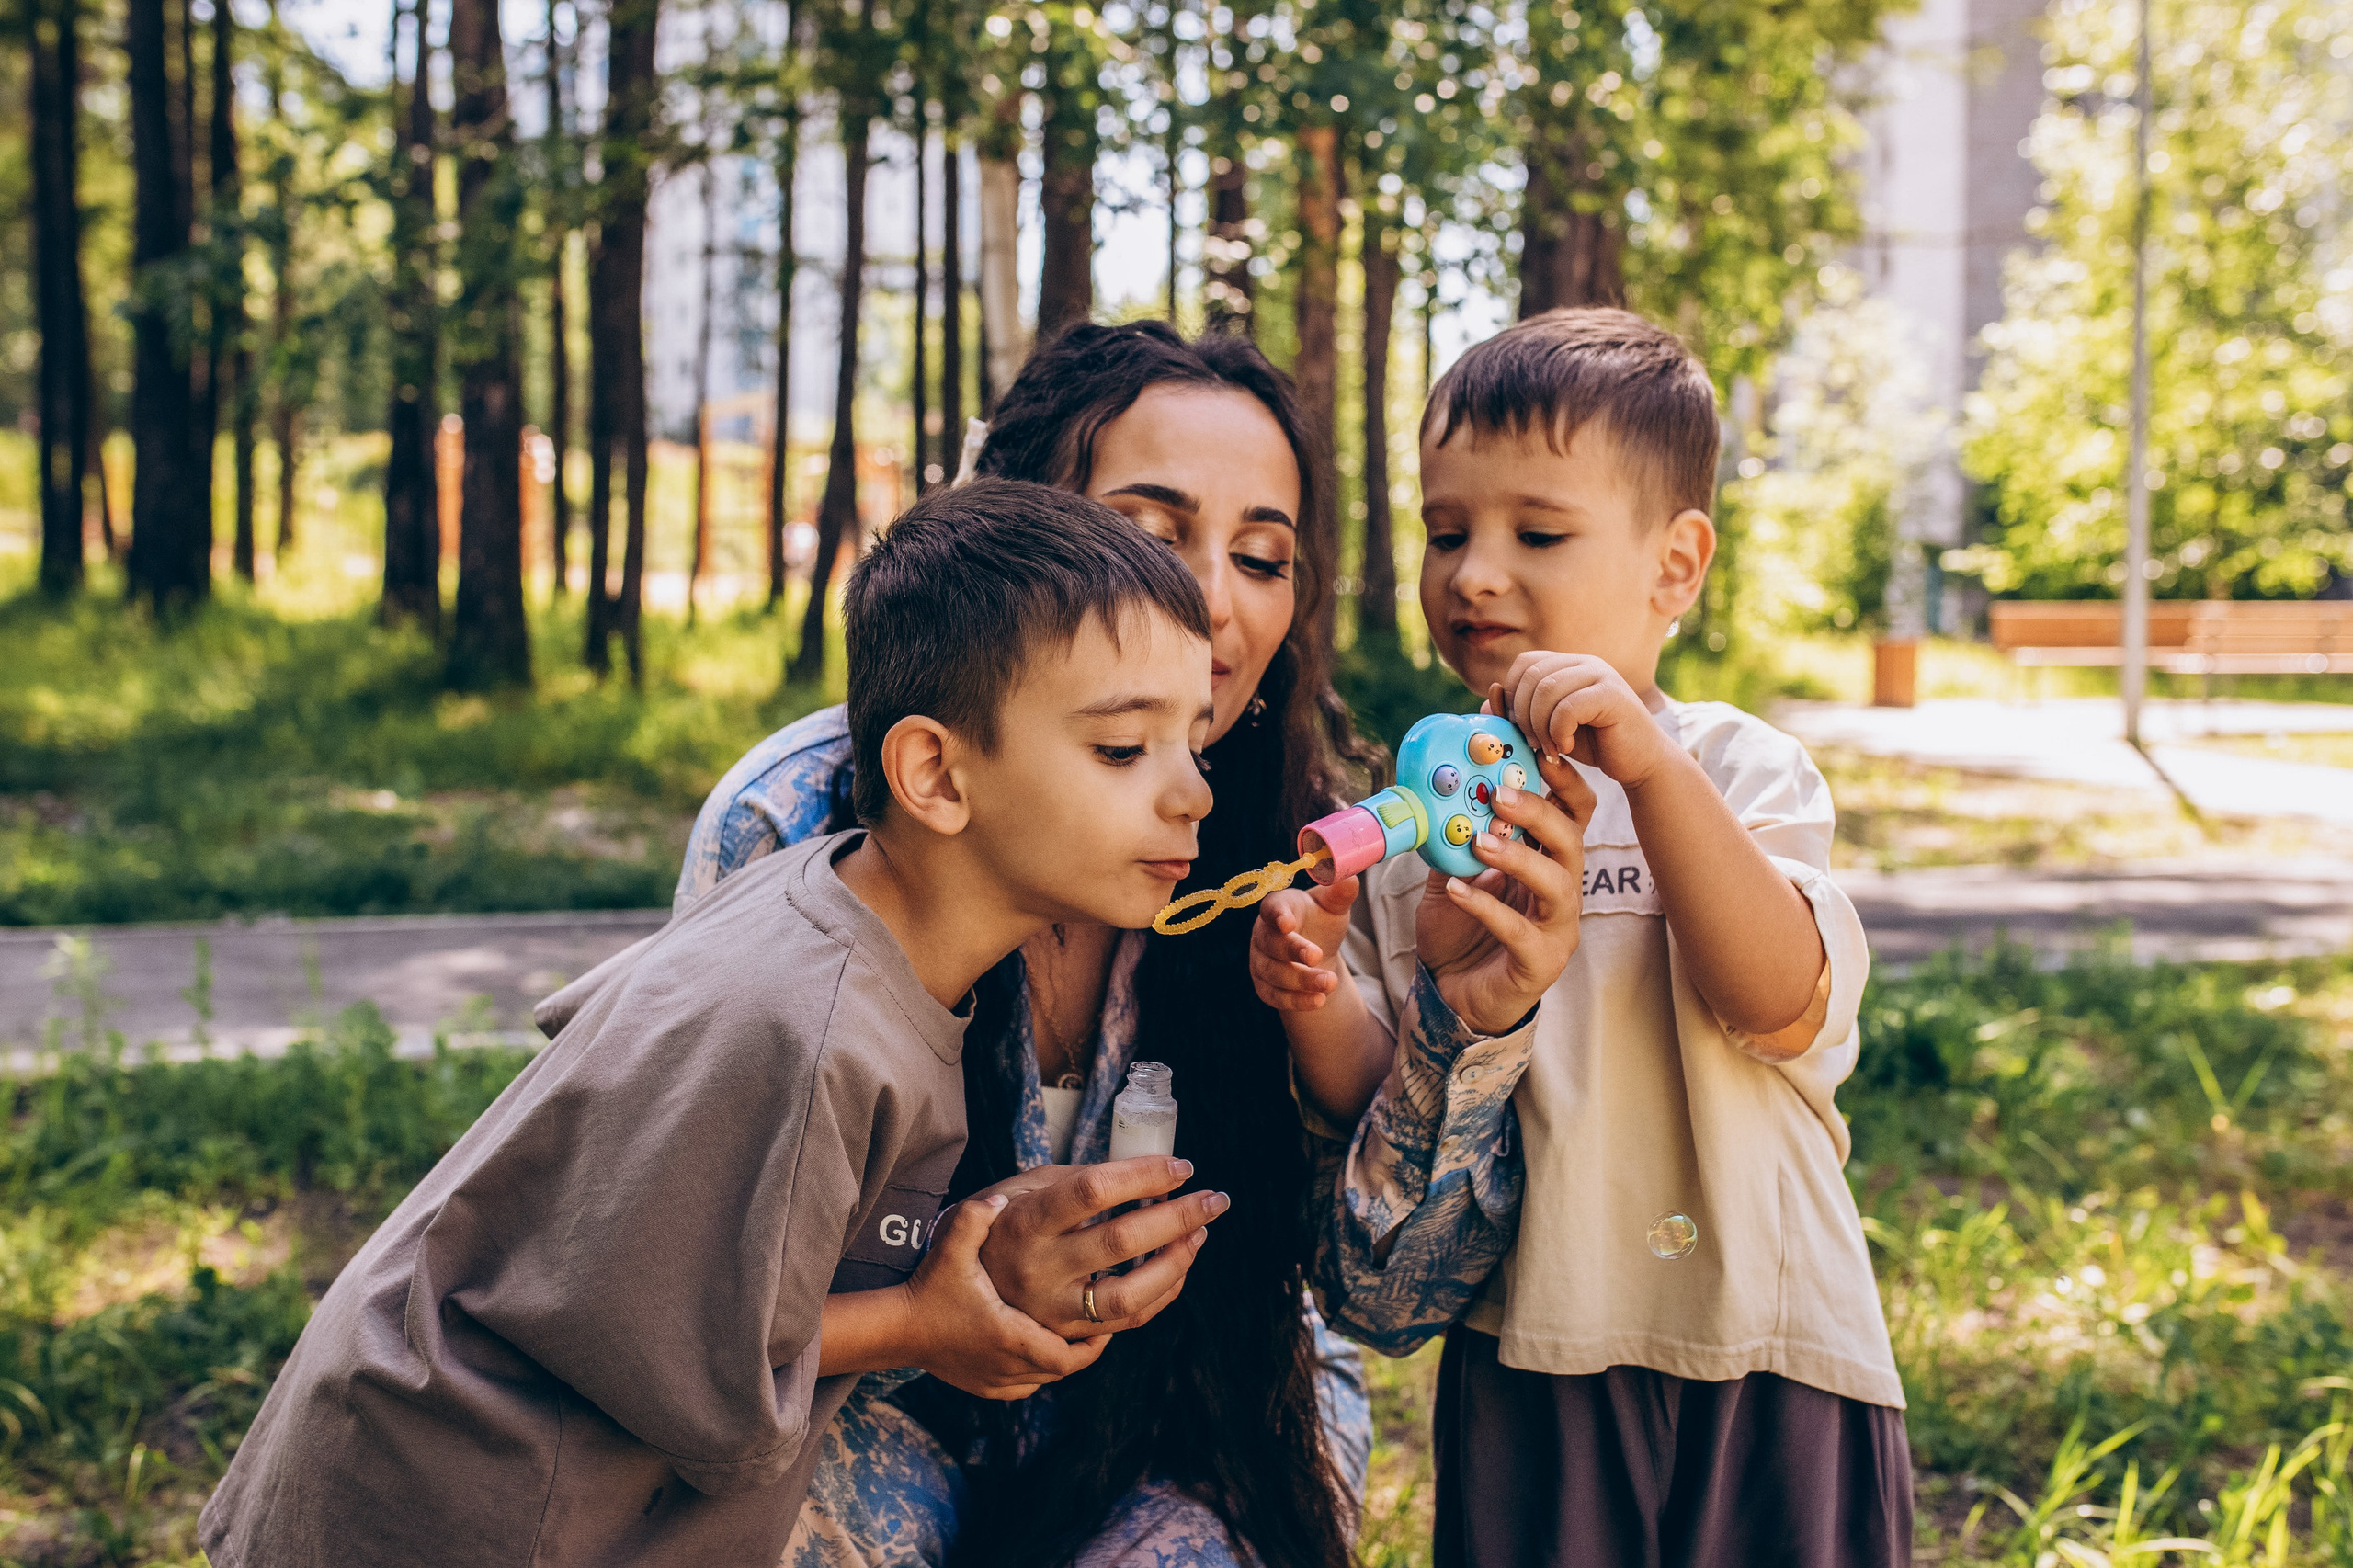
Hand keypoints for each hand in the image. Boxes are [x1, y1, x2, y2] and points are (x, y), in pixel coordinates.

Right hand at [899, 1194, 1105, 1399]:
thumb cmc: (926, 1290)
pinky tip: (1047, 1346)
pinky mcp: (984, 1386)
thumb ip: (973, 1219)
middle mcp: (1004, 1364)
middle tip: (1105, 1326)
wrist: (895, 1330)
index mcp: (1007, 1335)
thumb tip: (1000, 1199)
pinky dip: (1040, 1370)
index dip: (1093, 1344)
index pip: (1065, 1354)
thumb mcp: (948, 1250)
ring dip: (1064, 1357)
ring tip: (1084, 1333)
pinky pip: (1024, 1385)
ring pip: (1045, 1377)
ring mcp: (994, 1378)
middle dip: (1087, 1350)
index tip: (1109, 1323)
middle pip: (1062, 1368)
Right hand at [975, 1158, 1227, 1340]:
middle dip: (1179, 1216)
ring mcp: (1050, 1310)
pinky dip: (1161, 1293)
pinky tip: (1179, 1265)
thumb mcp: (1013, 1191)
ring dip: (1177, 1263)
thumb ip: (1068, 1179)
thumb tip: (1134, 1171)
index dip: (1143, 1175)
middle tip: (1215, 1198)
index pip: (1094, 1190)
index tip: (1180, 1166)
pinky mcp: (1063, 1338)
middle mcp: (1036, 1269)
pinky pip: (1125, 1321)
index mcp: (1022, 1221)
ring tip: (1200, 1234)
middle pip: (1121, 1240)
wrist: (941, 1308)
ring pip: (1130, 1295)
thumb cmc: (987, 1234)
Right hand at [1250, 876, 1360, 1011]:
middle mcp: (1263, 934)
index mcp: (1278, 907)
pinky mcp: (1264, 986)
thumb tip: (1350, 879)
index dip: (1277, 915)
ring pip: (1274, 973)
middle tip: (1317, 956)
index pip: (1271, 908)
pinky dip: (1297, 1000)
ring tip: (1330, 983)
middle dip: (1294, 951)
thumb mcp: (1333, 906)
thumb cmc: (1320, 920)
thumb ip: (1340, 894)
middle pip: (1271, 943)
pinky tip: (1319, 1000)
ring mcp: (1260, 961)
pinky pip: (1275, 996)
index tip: (1287, 923)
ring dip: (1301, 980)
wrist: (1313, 952)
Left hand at [1414, 765, 1595, 1035]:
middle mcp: (1561, 892)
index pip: (1572, 814)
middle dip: (1539, 813)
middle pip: (1571, 841)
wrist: (1451, 995)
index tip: (1539, 751)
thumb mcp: (1451, 874)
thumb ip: (1452, 840)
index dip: (1564, 782)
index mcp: (1546, 862)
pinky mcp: (1539, 964)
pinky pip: (1519, 931)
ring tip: (1479, 840)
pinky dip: (1487, 906)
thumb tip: (1434, 791)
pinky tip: (1456, 889)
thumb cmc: (1459, 932)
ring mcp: (1556, 930)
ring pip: (1557, 884)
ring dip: (1518, 857)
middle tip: (1500, 795)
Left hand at [1492, 653, 1675, 788]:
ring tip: (1548, 748)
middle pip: (1531, 675)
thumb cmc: (1594, 744)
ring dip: (1539, 725)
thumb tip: (1487, 702)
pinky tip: (1565, 747)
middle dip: (1523, 713)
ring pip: (1546, 690)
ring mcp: (1600, 675)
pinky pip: (1568, 707)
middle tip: (1532, 743)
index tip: (1519, 727)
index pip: (1524, 664)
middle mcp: (1584, 663)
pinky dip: (1557, 731)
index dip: (1513, 695)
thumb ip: (1521, 714)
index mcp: (1568, 664)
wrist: (1640, 762)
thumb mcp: (1549, 728)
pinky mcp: (1612, 695)